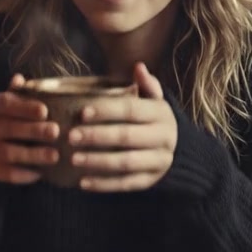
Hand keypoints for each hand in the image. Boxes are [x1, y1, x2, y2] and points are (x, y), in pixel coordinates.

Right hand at [0, 74, 59, 183]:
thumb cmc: (10, 116)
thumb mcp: (13, 101)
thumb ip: (19, 92)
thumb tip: (19, 78)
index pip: (5, 104)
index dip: (24, 107)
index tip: (45, 110)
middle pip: (8, 128)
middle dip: (33, 130)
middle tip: (56, 131)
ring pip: (8, 153)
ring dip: (33, 155)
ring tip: (55, 155)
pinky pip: (6, 173)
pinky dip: (24, 174)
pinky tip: (41, 173)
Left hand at [66, 61, 177, 191]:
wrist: (179, 150)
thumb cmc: (153, 120)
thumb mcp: (154, 100)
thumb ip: (146, 85)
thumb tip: (139, 66)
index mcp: (160, 114)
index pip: (131, 110)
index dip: (106, 111)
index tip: (82, 113)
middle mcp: (163, 138)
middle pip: (127, 137)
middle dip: (97, 136)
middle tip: (71, 136)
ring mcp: (158, 162)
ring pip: (126, 163)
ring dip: (98, 161)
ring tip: (74, 159)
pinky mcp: (150, 181)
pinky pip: (126, 184)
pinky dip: (103, 185)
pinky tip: (82, 183)